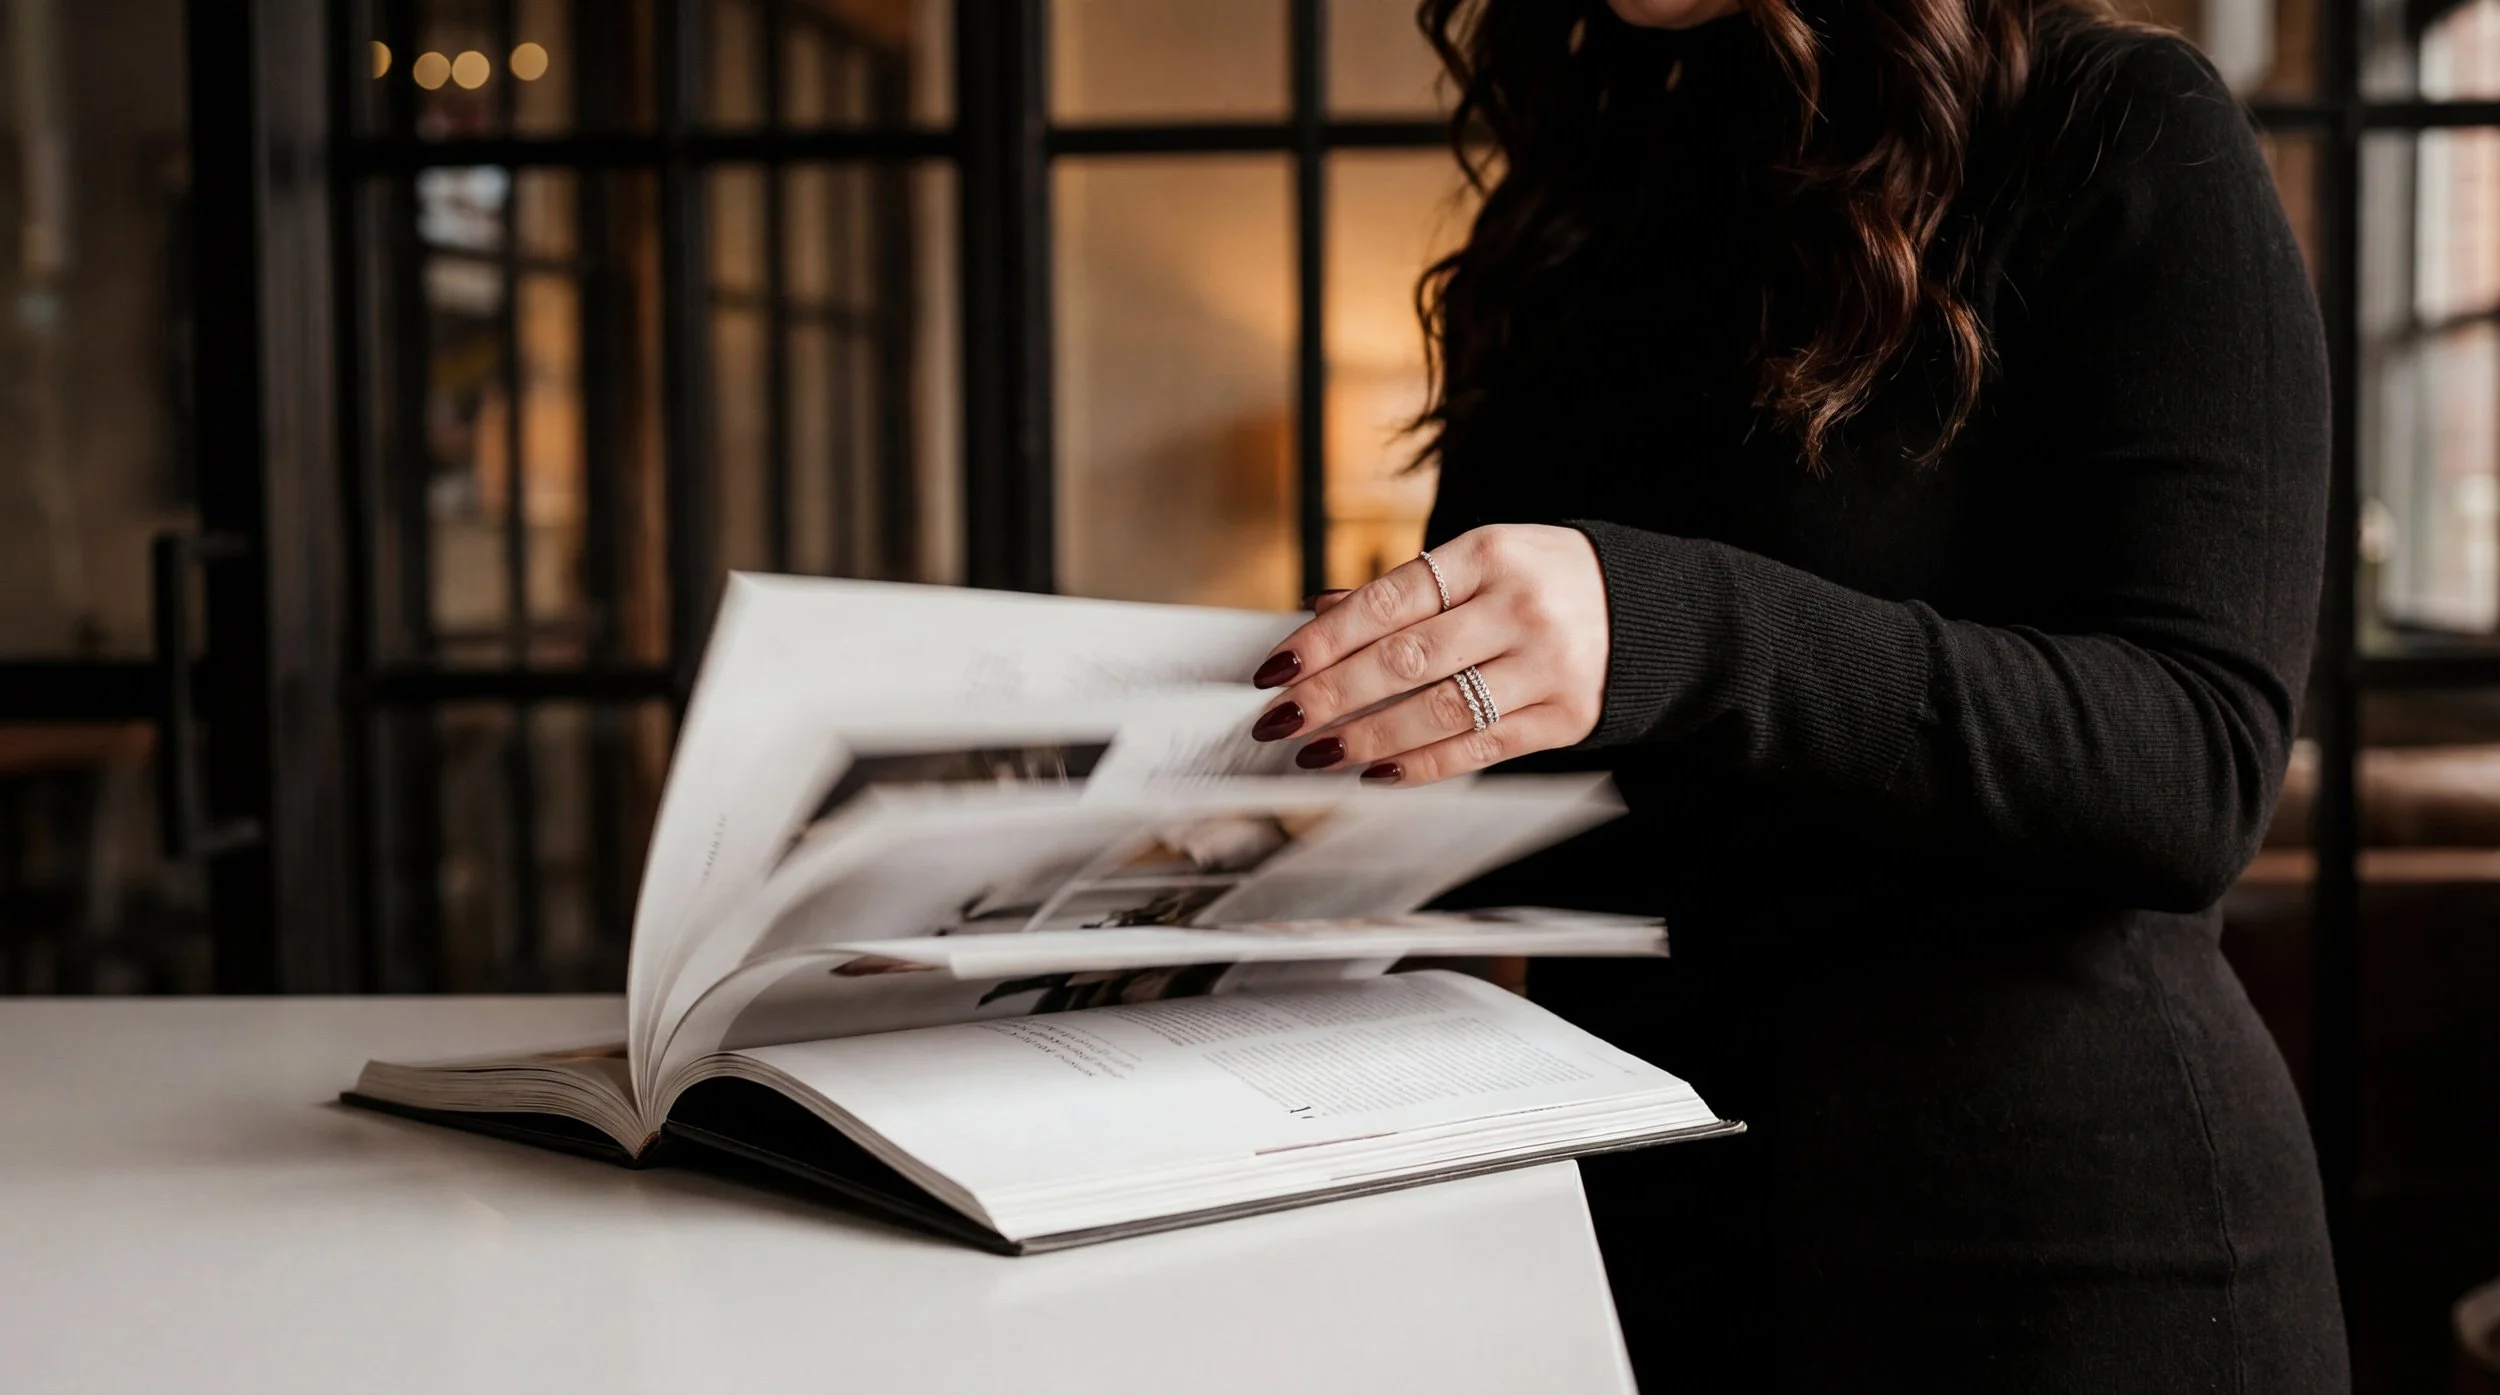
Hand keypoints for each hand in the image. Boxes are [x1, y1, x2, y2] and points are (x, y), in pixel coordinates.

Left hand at [1249, 525, 1610, 784]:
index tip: (1276, 668)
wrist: (1655, 612)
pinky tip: (1379, 772)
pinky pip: (1478, 750)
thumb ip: (1407, 589)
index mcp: (1489, 554)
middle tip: (1280, 719)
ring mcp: (1546, 667)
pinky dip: (1422, 765)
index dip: (1323, 638)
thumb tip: (1320, 612)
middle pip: (1406, 660)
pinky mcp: (1564, 719)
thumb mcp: (1483, 559)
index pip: (1387, 602)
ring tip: (1319, 750)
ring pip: (1438, 712)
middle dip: (1331, 694)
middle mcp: (1519, 609)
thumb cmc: (1548, 579)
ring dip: (1367, 739)